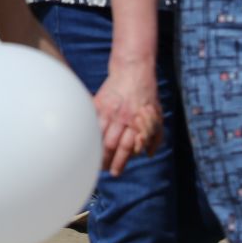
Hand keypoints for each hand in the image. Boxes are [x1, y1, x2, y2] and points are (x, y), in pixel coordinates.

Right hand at [94, 59, 164, 174]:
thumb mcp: (157, 115)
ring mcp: (108, 110)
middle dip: (105, 159)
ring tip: (92, 158)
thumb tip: (149, 154)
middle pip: (111, 144)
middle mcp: (122, 117)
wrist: (133, 70)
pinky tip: (83, 140)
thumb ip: (155, 136)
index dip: (121, 162)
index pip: (128, 148)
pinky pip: (90, 120)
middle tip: (102, 169)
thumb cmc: (147, 95)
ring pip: (98, 134)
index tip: (116, 172)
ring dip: (94, 148)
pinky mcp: (98, 102)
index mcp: (137, 122)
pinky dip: (86, 131)